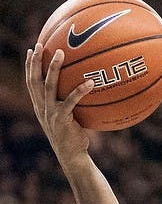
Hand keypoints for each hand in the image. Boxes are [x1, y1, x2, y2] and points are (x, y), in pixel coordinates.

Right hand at [25, 43, 93, 168]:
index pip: (30, 83)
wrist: (72, 158)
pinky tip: (90, 82)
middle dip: (35, 61)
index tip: (30, 50)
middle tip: (39, 45)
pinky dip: (80, 90)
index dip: (29, 66)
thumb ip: (66, 106)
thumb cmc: (72, 139)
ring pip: (49, 85)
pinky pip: (71, 101)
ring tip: (61, 53)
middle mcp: (42, 108)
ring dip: (54, 68)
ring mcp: (51, 114)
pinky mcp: (62, 120)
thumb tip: (79, 90)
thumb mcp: (66, 120)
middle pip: (34, 80)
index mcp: (40, 107)